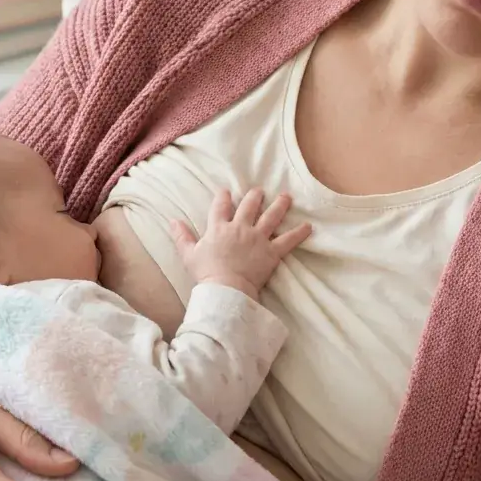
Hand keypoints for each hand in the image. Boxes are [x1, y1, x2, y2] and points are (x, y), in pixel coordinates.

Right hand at [170, 188, 310, 298]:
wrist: (226, 289)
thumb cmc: (206, 273)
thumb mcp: (189, 254)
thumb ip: (182, 236)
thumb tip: (172, 221)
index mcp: (219, 228)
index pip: (220, 206)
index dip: (223, 197)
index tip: (226, 191)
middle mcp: (240, 228)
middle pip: (249, 205)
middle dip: (255, 196)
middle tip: (260, 191)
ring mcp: (258, 238)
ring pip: (271, 216)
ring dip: (280, 205)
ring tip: (286, 197)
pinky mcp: (272, 251)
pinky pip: (288, 240)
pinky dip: (299, 233)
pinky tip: (308, 226)